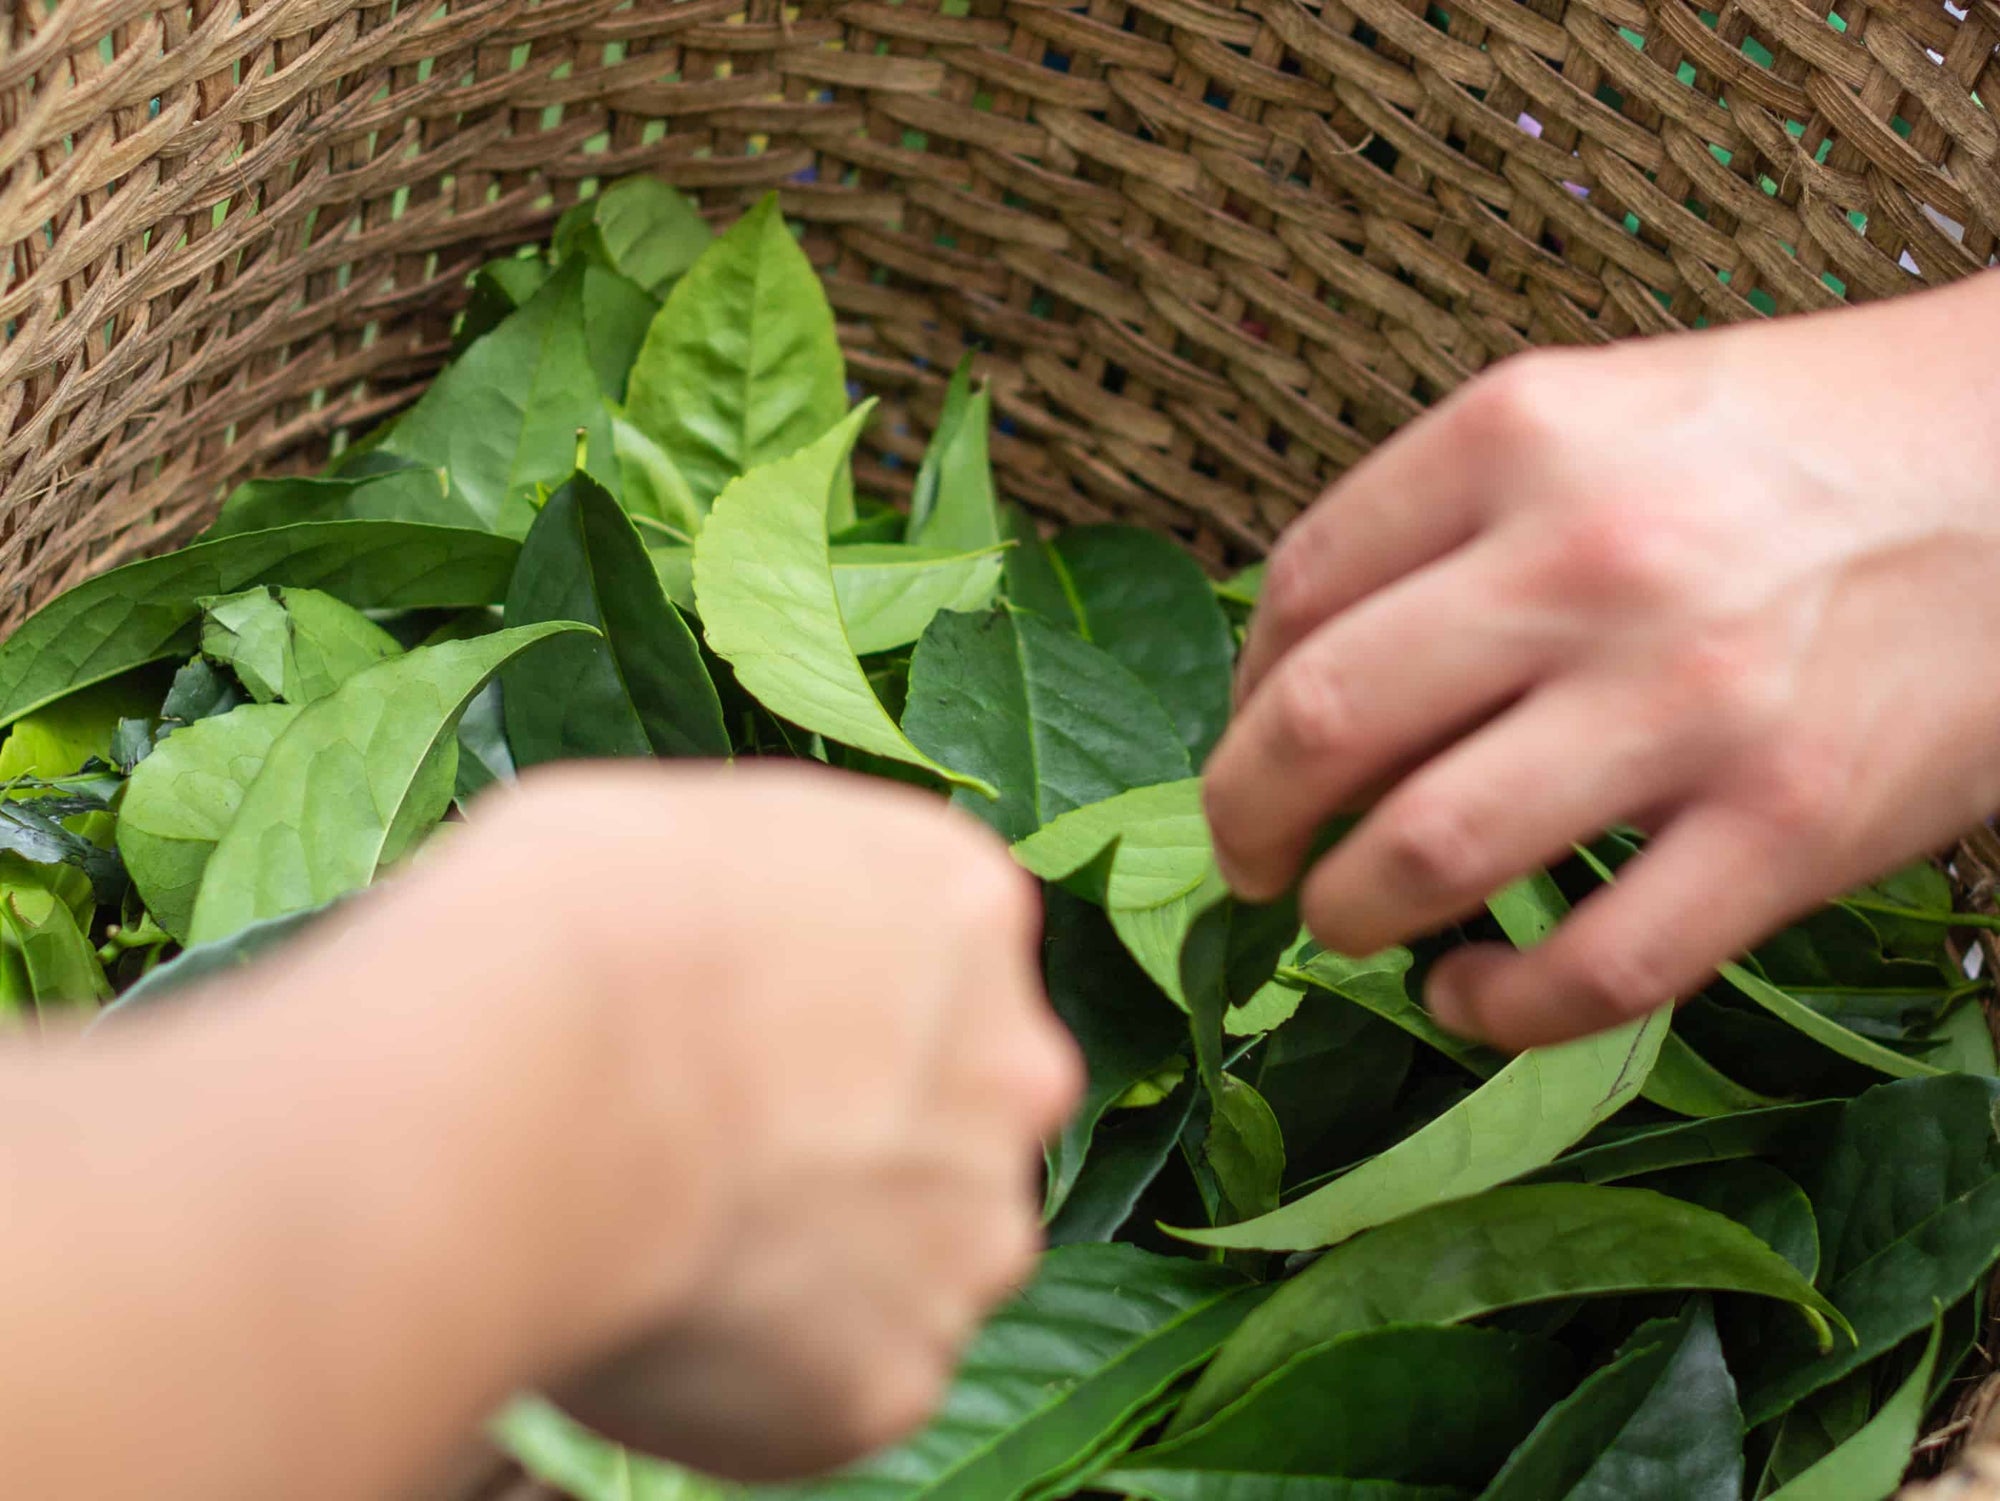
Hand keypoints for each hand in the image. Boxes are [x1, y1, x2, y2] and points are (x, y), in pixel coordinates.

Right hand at [0, 763, 1075, 1500]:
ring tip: (669, 1246)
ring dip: (820, 1255)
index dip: (847, 1019)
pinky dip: (776, 1364)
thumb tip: (755, 933)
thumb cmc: (548, 927)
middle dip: (863, 1140)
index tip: (763, 1059)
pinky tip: (663, 1321)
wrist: (504, 1086)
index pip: (950, 967)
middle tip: (712, 1162)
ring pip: (917, 1250)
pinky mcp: (900, 1372)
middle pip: (960, 1113)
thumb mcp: (667, 840)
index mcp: (957, 897)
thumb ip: (762, 894)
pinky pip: (853, 1373)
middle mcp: (1009, 1056)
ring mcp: (971, 1220)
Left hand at [1204, 275, 1999, 1052]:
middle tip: (1250, 859)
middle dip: (1245, 818)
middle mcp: (1588, 560)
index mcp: (1520, 434)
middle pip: (1317, 724)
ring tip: (1347, 920)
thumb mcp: (1604, 413)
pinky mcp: (1790, 826)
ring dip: (1344, 912)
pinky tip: (1466, 992)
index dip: (1240, 694)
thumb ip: (1451, 517)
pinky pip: (1591, 969)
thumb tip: (1297, 660)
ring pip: (1424, 853)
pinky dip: (1494, 1009)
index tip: (1254, 741)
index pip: (1297, 591)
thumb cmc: (1804, 441)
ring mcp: (1690, 700)